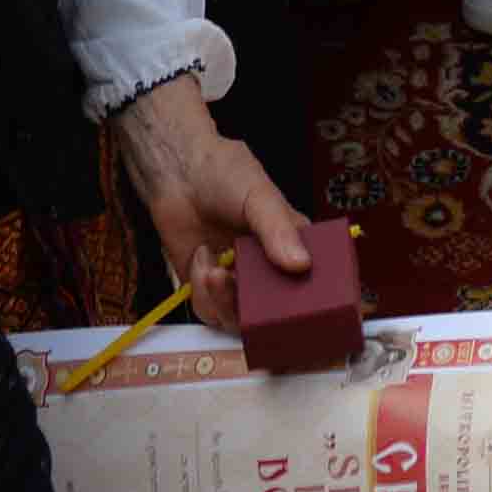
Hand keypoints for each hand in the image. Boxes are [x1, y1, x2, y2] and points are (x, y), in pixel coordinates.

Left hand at [114, 84, 313, 328]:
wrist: (179, 172)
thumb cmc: (224, 173)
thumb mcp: (258, 194)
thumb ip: (278, 229)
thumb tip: (301, 264)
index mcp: (291, 245)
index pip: (312, 282)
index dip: (310, 300)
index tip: (299, 305)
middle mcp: (267, 269)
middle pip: (276, 311)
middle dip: (259, 309)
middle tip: (243, 287)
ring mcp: (238, 282)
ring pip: (241, 319)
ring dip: (226, 301)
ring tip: (215, 271)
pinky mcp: (208, 291)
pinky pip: (211, 312)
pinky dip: (204, 292)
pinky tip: (201, 258)